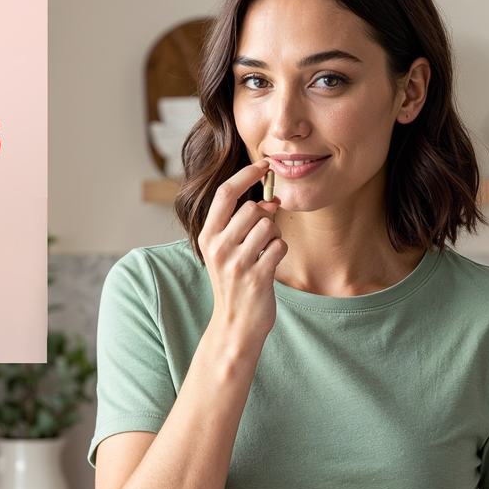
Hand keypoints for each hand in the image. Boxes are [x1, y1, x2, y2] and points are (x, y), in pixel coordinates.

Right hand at [198, 158, 285, 345]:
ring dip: (274, 237)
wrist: (235, 324)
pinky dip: (280, 252)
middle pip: (252, 209)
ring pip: (269, 226)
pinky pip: (280, 247)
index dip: (247, 174)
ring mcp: (237, 264)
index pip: (225, 193)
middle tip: (263, 234)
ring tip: (264, 253)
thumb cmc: (233, 283)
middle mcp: (219, 248)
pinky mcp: (256, 277)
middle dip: (265, 217)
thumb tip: (269, 200)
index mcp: (207, 237)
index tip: (264, 164)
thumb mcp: (224, 251)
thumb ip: (238, 224)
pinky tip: (270, 265)